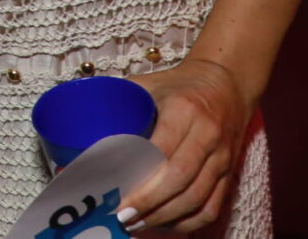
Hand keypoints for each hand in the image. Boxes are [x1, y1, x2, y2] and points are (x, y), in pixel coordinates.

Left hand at [123, 60, 251, 232]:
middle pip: (181, 181)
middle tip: (123, 217)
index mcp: (184, 109)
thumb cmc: (178, 85)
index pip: (165, 154)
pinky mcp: (230, 172)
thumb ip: (117, 102)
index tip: (119, 200)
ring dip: (166, 218)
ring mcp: (222, 156)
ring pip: (198, 199)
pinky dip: (188, 222)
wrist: (227, 82)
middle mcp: (207, 134)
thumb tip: (77, 127)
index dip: (144, 183)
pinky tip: (165, 224)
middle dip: (151, 206)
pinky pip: (212, 206)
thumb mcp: (149, 84)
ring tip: (137, 224)